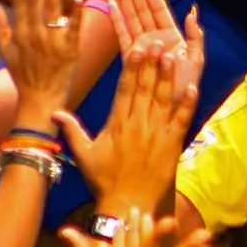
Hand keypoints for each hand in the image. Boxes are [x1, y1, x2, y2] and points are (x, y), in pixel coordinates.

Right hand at [0, 0, 80, 121]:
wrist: (40, 102)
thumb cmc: (23, 77)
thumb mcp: (6, 53)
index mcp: (20, 35)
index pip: (19, 3)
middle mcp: (35, 36)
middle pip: (35, 2)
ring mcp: (53, 43)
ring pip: (52, 11)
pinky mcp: (71, 51)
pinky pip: (73, 30)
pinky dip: (75, 15)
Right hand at [54, 42, 198, 214]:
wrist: (126, 204)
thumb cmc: (103, 180)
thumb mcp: (84, 154)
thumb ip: (71, 129)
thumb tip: (54, 112)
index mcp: (117, 123)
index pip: (125, 89)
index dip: (132, 67)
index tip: (137, 48)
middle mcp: (137, 124)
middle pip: (145, 88)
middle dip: (152, 64)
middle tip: (158, 42)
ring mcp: (156, 134)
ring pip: (163, 99)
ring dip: (168, 77)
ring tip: (172, 56)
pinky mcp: (171, 145)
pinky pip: (181, 120)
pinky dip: (187, 104)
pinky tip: (192, 86)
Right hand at [109, 0, 205, 100]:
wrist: (172, 109)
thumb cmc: (186, 87)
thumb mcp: (196, 60)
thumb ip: (195, 36)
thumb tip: (192, 11)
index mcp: (172, 36)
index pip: (159, 7)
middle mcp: (155, 38)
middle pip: (143, 7)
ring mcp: (142, 46)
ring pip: (132, 16)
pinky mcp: (131, 57)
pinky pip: (122, 34)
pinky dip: (116, 19)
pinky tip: (111, 3)